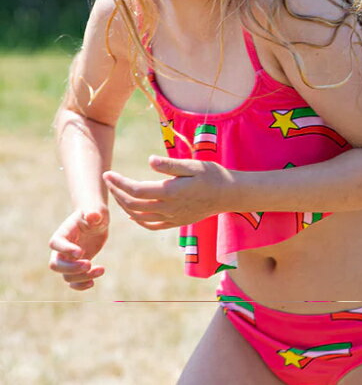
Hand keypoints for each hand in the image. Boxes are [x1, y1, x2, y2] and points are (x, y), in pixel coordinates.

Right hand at [48, 208, 108, 290]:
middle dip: (71, 268)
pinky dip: (81, 285)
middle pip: (56, 264)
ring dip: (82, 277)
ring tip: (101, 270)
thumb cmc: (95, 212)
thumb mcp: (97, 211)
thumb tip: (92, 216)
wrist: (96, 219)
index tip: (80, 252)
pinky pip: (73, 281)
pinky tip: (92, 282)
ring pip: (66, 275)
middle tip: (89, 264)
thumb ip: (94, 213)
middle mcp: (62, 248)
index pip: (56, 243)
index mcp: (64, 232)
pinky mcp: (77, 266)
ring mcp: (68, 259)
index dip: (65, 250)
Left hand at [103, 157, 232, 229]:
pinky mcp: (176, 223)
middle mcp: (168, 208)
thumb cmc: (212, 175)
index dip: (119, 183)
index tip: (108, 173)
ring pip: (139, 217)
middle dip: (117, 193)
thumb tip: (149, 161)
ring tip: (117, 193)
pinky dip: (138, 219)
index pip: (136, 190)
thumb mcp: (193, 165)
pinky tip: (133, 213)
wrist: (229, 194)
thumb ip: (170, 165)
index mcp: (170, 192)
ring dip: (124, 206)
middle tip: (109, 181)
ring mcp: (172, 218)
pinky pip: (151, 225)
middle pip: (133, 204)